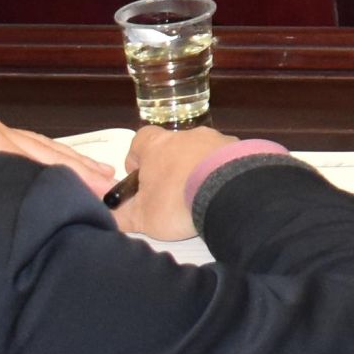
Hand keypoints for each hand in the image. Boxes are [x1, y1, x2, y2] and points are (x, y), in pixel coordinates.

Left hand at [0, 114, 115, 197]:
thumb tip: (41, 198)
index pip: (45, 162)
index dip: (75, 183)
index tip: (106, 203)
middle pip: (44, 148)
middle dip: (78, 168)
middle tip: (115, 189)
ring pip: (31, 144)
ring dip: (63, 162)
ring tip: (95, 177)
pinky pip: (15, 145)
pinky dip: (40, 157)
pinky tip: (45, 170)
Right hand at [116, 124, 237, 241]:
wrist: (230, 193)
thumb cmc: (177, 201)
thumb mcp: (143, 217)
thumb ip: (123, 216)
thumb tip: (112, 217)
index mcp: (158, 145)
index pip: (140, 140)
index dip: (136, 157)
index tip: (139, 176)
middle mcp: (187, 135)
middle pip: (172, 147)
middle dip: (170, 167)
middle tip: (171, 192)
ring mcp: (216, 139)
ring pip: (201, 152)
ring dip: (198, 168)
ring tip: (200, 194)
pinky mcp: (241, 149)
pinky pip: (226, 159)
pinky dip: (221, 172)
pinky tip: (222, 192)